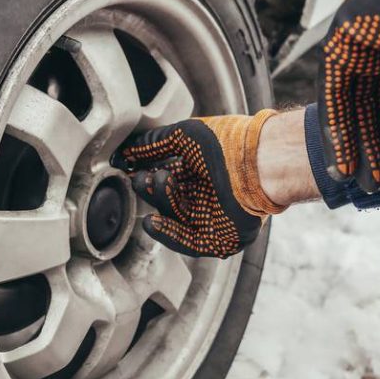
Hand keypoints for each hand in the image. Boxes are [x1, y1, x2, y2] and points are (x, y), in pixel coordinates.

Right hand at [115, 111, 285, 258]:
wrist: (258, 162)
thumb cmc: (227, 143)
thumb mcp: (182, 136)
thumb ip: (151, 146)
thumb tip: (121, 155)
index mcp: (204, 170)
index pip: (169, 178)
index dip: (149, 174)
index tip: (130, 169)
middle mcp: (210, 194)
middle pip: (171, 199)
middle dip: (153, 189)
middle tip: (143, 178)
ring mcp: (216, 217)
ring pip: (177, 218)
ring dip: (161, 203)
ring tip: (152, 184)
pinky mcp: (223, 237)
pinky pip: (191, 242)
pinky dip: (169, 235)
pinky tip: (152, 222)